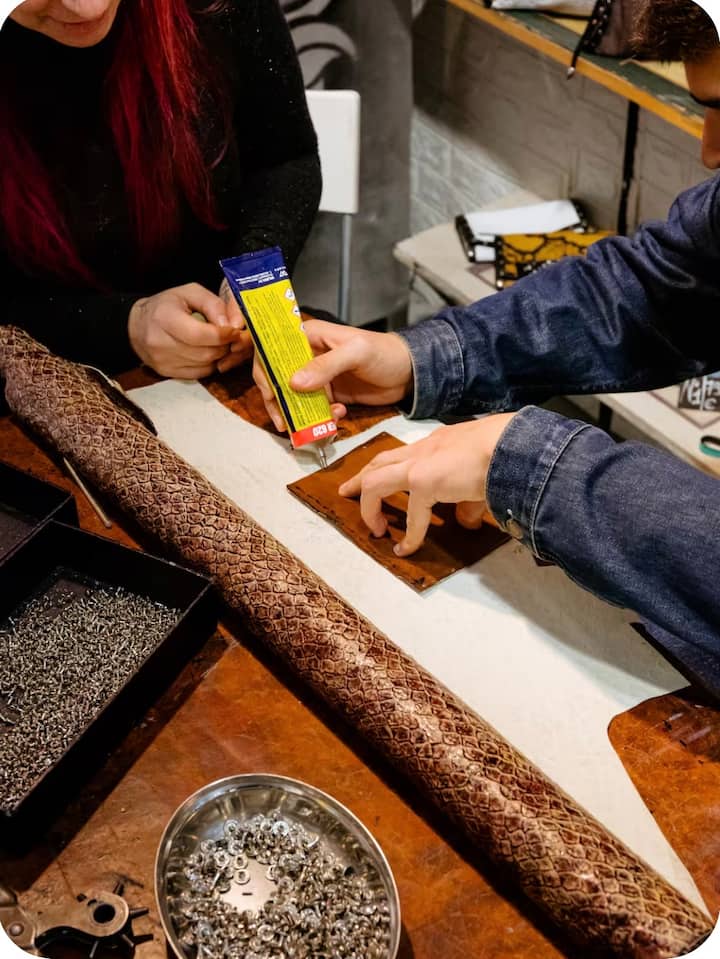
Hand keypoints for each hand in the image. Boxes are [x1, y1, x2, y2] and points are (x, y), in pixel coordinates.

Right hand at [128, 283, 249, 378]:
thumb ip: (214, 305)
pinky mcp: (167, 373)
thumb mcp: (189, 293)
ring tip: (217, 342)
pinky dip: (209, 364)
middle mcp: (160, 343)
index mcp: (164, 318)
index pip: (199, 335)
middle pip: (205, 353)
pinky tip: (207, 351)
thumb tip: (234, 325)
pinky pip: (199, 373)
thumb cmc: (166, 306)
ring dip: (219, 355)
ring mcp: (163, 361)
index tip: (235, 330)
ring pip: (205, 365)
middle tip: (229, 336)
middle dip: (224, 345)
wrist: (136, 326)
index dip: (222, 335)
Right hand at [253, 317, 413, 431]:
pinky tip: (338, 414)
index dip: (265, 371)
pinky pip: (313, 410)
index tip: (270, 393)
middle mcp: (308, 356)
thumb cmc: (384, 352)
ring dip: (301, 414)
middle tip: (284, 421)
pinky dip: (320, 418)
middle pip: (278, 379)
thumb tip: (294, 383)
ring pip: (294, 398)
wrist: (409, 372)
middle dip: (279, 401)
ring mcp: (317, 378)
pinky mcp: (329, 396)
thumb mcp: (356, 353)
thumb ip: (326, 366)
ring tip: (316, 423)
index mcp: (309, 336)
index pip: (273, 350)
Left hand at [339, 413, 516, 555]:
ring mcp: (419, 464)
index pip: (400, 453)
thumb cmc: (503, 454)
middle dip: (360, 480)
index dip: (383, 467)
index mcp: (436, 443)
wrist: (511, 445)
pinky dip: (409, 535)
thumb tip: (465, 523)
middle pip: (378, 462)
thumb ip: (468, 500)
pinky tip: (406, 549)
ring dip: (370, 506)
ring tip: (375, 529)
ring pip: (375, 481)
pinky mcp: (424, 481)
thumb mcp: (480, 477)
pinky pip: (411, 515)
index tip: (371, 478)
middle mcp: (422, 450)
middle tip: (348, 494)